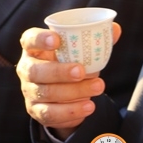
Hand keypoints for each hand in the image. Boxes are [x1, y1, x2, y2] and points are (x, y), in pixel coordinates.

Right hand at [17, 23, 120, 139]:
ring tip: (98, 87)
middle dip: (59, 71)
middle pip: (36, 71)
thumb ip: (96, 39)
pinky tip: (88, 106)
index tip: (57, 39)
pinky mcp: (36, 110)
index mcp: (35, 48)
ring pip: (46, 93)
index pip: (29, 40)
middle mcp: (27, 69)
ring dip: (73, 92)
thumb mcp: (81, 50)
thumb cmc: (71, 63)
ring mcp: (30, 91)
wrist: (65, 92)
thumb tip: (114, 29)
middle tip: (81, 71)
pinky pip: (50, 113)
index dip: (40, 39)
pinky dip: (71, 111)